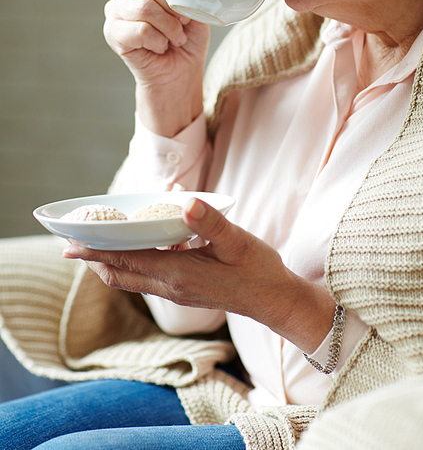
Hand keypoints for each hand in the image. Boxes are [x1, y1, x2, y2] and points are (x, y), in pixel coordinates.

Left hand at [63, 197, 335, 353]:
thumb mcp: (237, 241)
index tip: (69, 244)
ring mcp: (176, 291)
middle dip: (93, 259)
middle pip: (120, 273)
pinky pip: (145, 279)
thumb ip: (210, 222)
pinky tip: (134, 252)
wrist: (273, 300)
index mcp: (178, 273)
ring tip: (92, 250)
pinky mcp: (184, 291)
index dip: (96, 250)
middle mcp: (171, 286)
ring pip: (131, 279)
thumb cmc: (256, 268)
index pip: (126, 259)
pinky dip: (129, 266)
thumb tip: (185, 203)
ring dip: (108, 264)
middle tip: (68, 245)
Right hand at [103, 0, 210, 135]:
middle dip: (171, 4)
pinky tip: (162, 47)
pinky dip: (158, 41)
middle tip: (183, 22)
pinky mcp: (113, 33)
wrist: (180, 74)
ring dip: (168, 27)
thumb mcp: (195, 7)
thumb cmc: (188, 39)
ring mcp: (116, 11)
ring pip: (143, 7)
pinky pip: (139, 30)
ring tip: (176, 37)